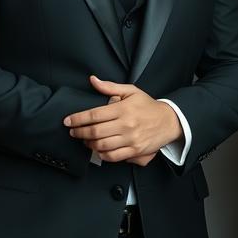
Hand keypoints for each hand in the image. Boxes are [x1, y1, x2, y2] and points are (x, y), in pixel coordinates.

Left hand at [64, 76, 182, 163]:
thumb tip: (93, 80)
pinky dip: (102, 154)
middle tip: (73, 132)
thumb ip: (110, 87)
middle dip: (79, 132)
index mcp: (123, 109)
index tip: (68, 121)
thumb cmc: (148, 106)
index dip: (78, 119)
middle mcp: (126, 125)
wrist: (169, 121)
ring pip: (102, 146)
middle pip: (95, 132)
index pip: (94, 115)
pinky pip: (113, 157)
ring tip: (85, 140)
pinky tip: (98, 149)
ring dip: (89, 144)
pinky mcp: (135, 151)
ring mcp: (131, 139)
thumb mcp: (131, 91)